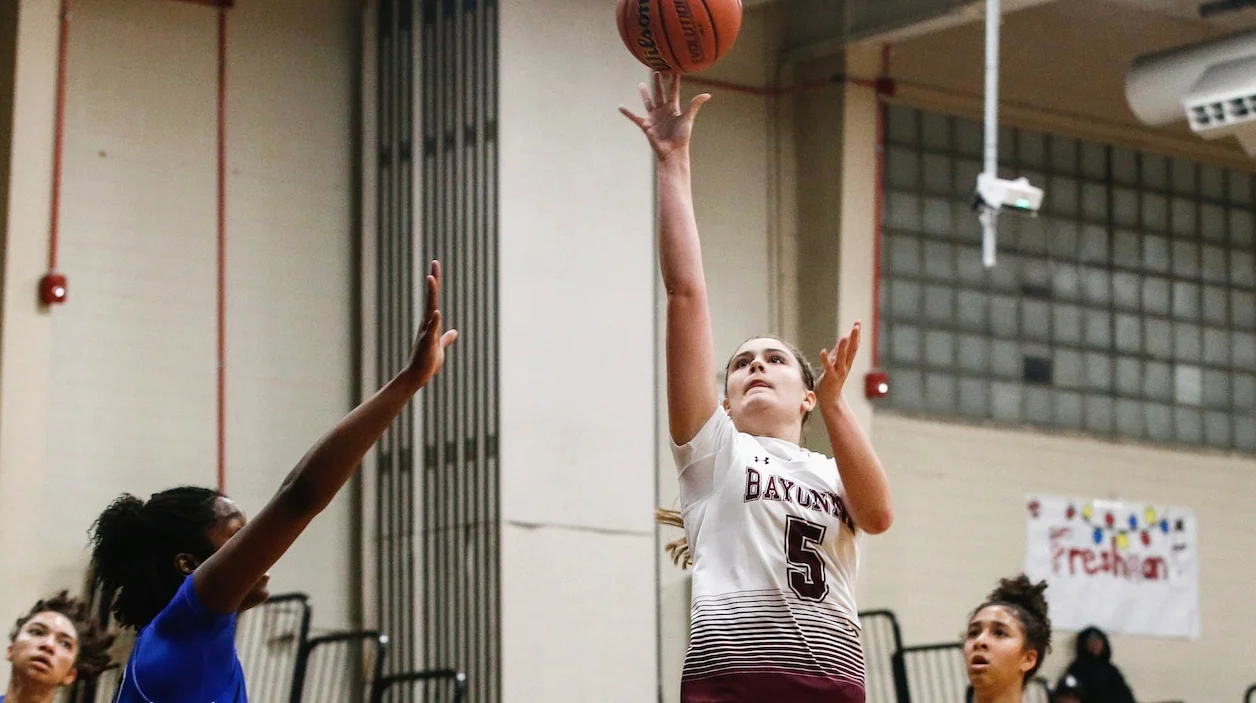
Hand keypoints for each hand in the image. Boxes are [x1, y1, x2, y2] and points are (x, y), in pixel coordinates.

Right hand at [404, 260, 458, 386]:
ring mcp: (426, 332)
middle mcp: (427, 324)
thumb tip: (454, 332)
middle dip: (433, 281)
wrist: (419, 376)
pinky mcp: (427, 344)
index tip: (435, 268)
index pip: (434, 299)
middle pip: (431, 298)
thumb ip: (447, 338)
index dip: (435, 284)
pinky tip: (437, 312)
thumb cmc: (428, 361)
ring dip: (431, 295)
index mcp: (431, 323)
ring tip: (431, 279)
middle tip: (434, 263)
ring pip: (429, 309)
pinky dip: (434, 321)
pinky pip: (431, 331)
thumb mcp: (440, 347)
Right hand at [619, 71, 710, 160]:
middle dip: (658, 82)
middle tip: (656, 69)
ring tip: (641, 84)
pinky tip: (620, 107)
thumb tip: (707, 94)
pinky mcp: (646, 125)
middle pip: (659, 93)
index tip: (673, 68)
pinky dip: (627, 113)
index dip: (673, 80)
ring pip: (648, 102)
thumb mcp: (688, 118)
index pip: (673, 90)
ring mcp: (654, 117)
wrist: (672, 152)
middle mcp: (663, 110)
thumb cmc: (682, 136)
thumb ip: (694, 105)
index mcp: (673, 108)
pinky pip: (634, 117)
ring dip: (644, 93)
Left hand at [815, 322, 860, 409]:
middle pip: (852, 350)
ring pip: (842, 358)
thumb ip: (840, 351)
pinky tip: (823, 351)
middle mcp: (845, 366)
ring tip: (845, 336)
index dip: (856, 334)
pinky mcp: (830, 378)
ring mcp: (838, 372)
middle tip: (857, 326)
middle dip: (855, 338)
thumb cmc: (832, 381)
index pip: (854, 346)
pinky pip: (828, 368)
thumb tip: (845, 337)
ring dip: (844, 348)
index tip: (858, 322)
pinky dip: (826, 360)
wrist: (830, 400)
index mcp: (847, 362)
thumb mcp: (836, 363)